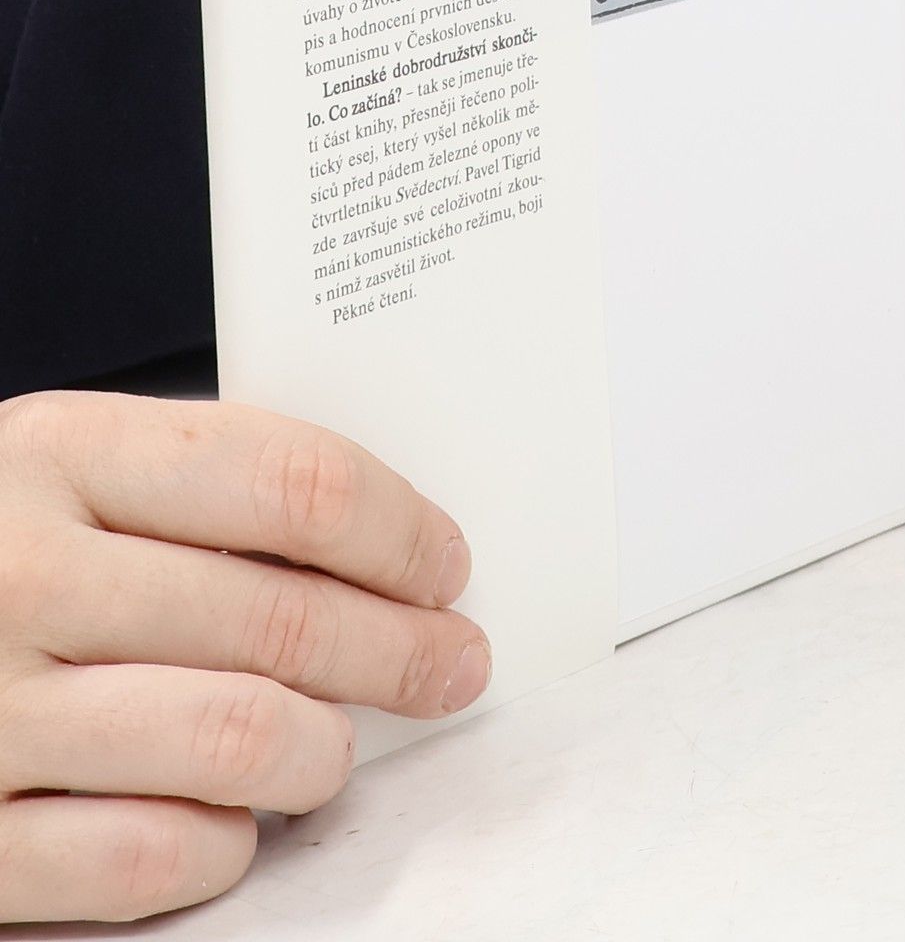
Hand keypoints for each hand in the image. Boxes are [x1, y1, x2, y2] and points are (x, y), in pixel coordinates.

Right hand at [0, 392, 488, 923]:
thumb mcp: (63, 473)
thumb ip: (203, 492)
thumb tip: (394, 550)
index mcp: (54, 453)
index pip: (292, 480)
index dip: (399, 530)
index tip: (444, 566)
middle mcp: (14, 574)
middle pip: (283, 614)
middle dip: (402, 649)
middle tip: (451, 664)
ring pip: (238, 738)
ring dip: (321, 753)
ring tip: (335, 749)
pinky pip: (153, 860)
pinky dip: (221, 847)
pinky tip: (228, 823)